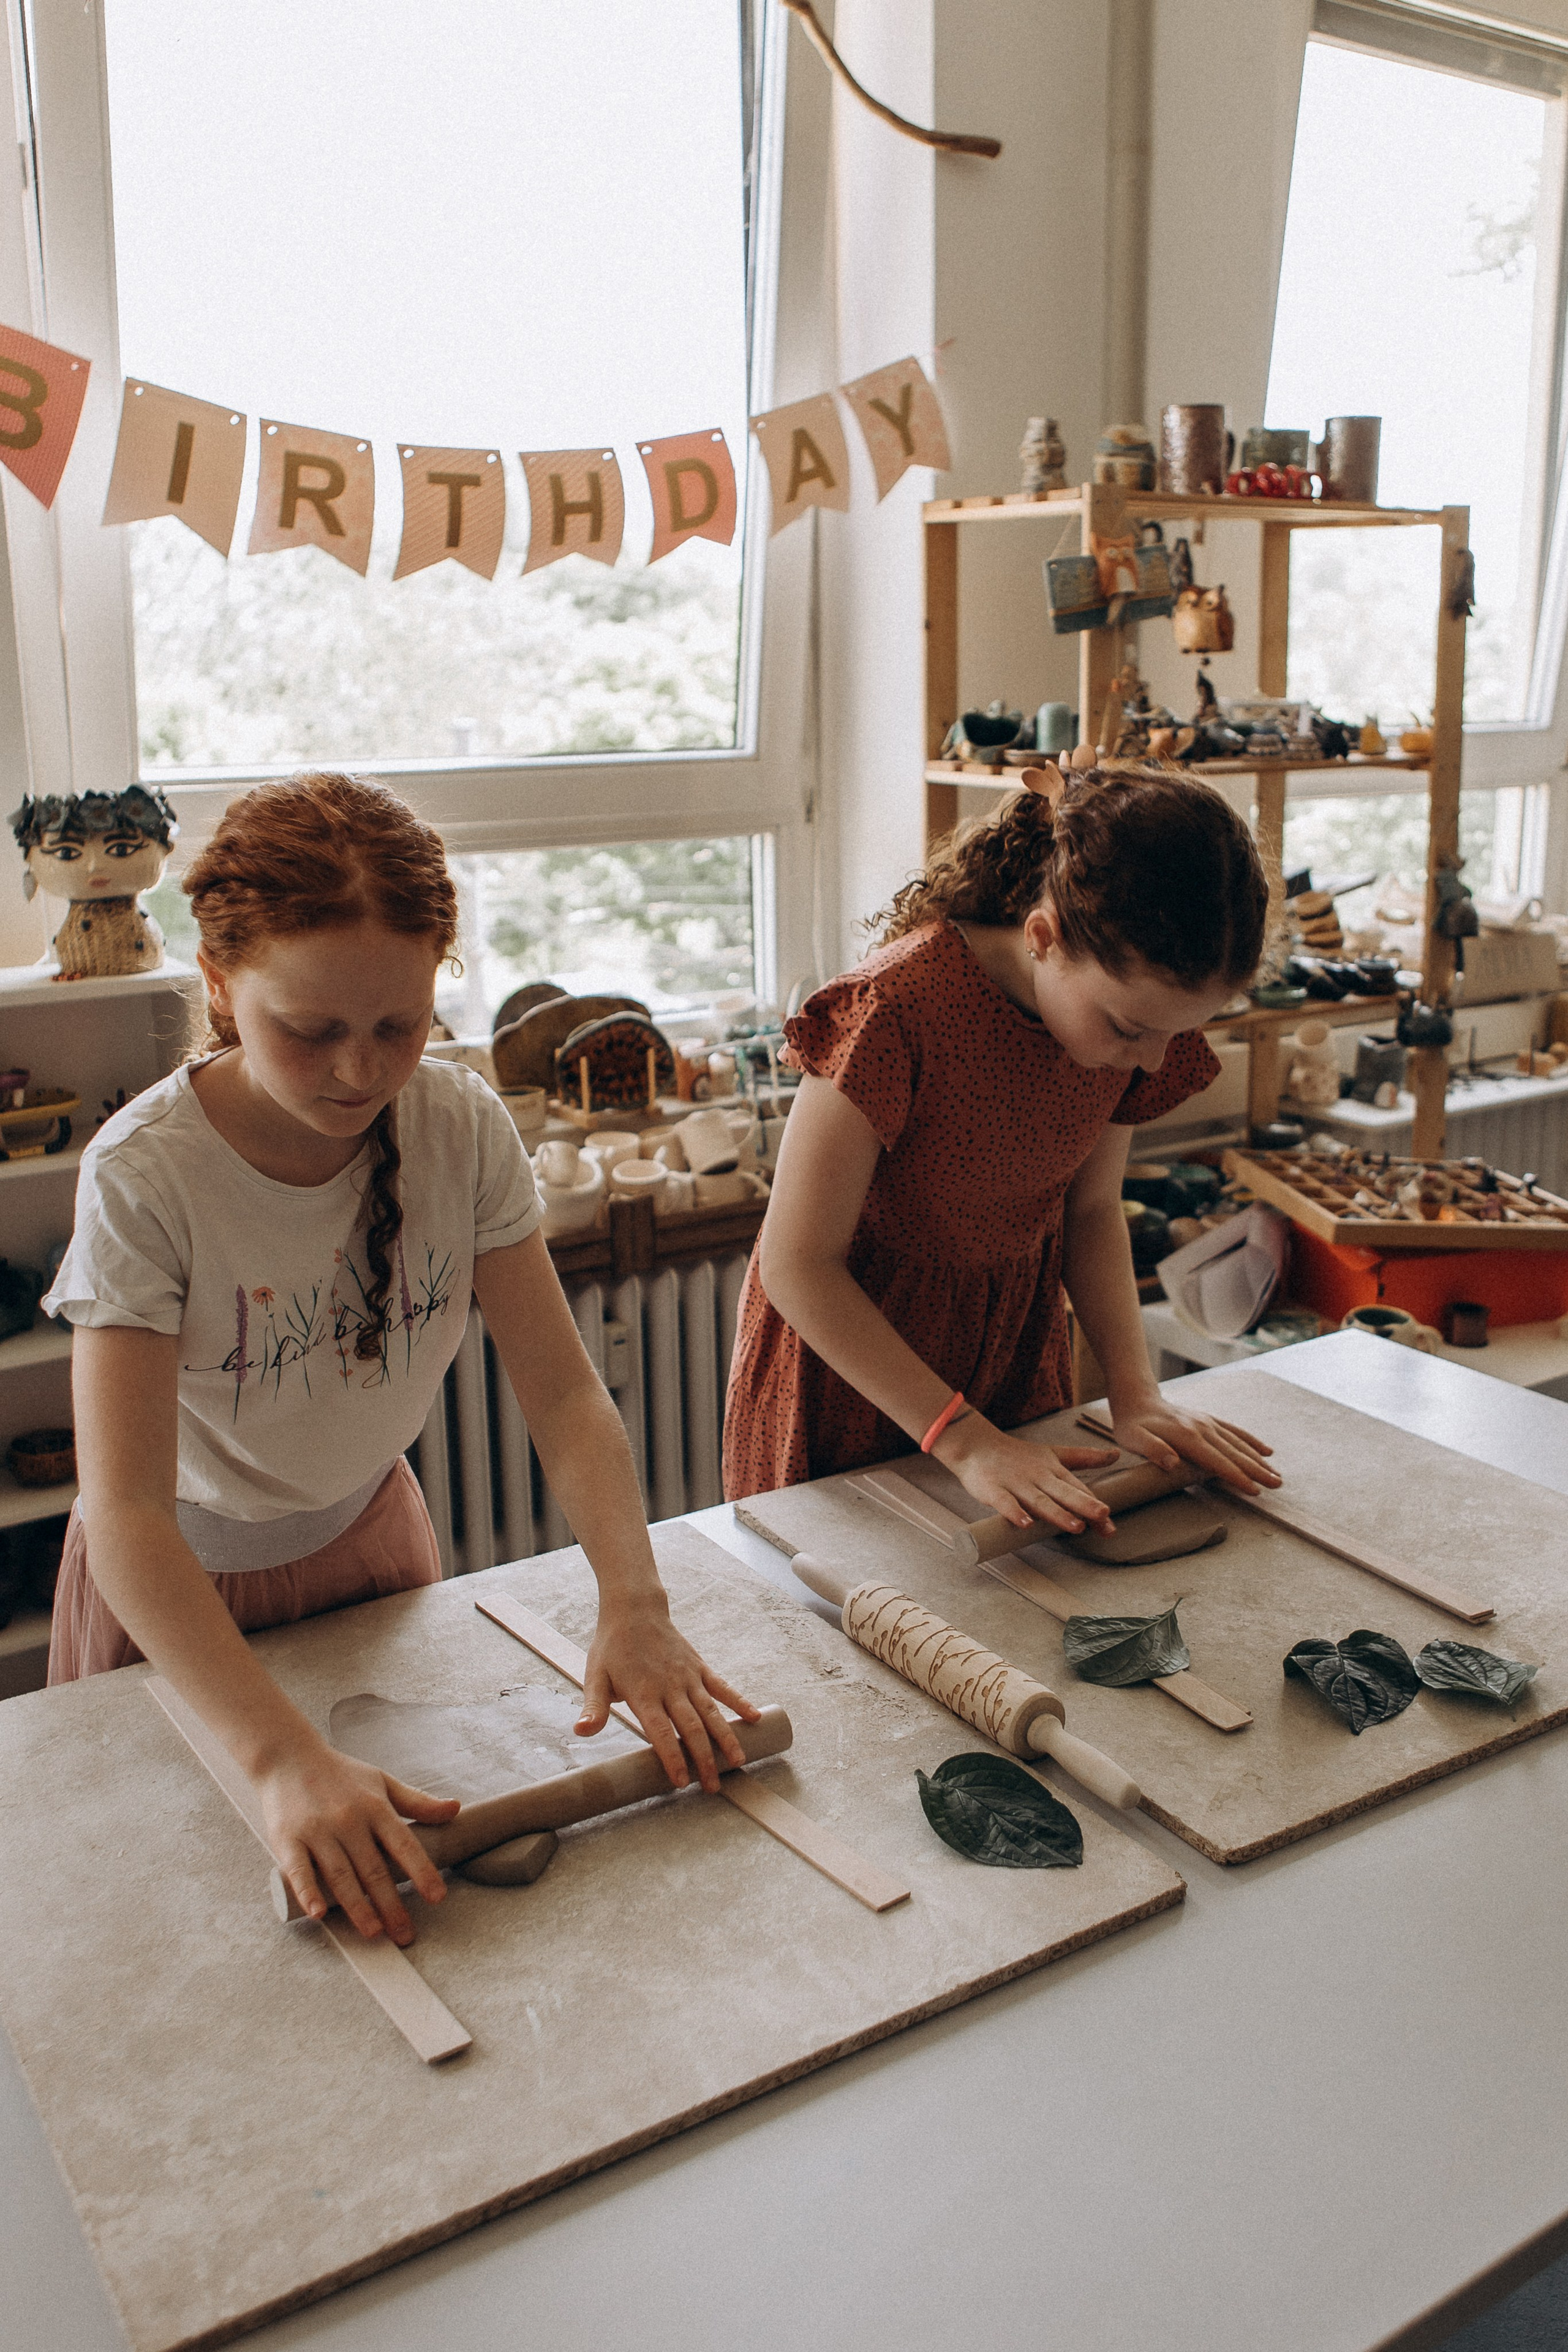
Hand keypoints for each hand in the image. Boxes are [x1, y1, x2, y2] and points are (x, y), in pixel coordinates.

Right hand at [258, 1739, 459, 1945]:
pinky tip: (319, 1914)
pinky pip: (299, 1870)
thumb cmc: (341, 1774)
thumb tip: (455, 1809)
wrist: (288, 1756)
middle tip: (405, 1935)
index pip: (404, 1844)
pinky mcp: (288, 1840)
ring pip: (341, 1875)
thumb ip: (417, 1801)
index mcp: (375, 1807)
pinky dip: (308, 1892)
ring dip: (358, 1907)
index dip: (422, 1871)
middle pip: (374, 1869)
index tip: (437, 1898)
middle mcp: (349, 1820)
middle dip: (392, 1904)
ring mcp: (317, 1831)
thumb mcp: (382, 1782)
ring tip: (374, 1932)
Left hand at [578, 1600, 761, 1793]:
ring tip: (740, 1761)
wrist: (634, 1610)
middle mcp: (670, 1687)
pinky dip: (739, 1701)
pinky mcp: (699, 1667)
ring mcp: (688, 1676)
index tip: (682, 1782)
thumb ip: (593, 1707)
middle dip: (704, 1759)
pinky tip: (754, 1718)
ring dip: (726, 1737)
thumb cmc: (612, 1648)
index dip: (672, 1758)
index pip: (660, 1732)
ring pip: (711, 1711)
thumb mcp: (595, 1677)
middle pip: (691, 1728)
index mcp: (643, 1693)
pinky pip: (722, 1687)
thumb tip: (581, 1731)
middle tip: (713, 1787)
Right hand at [931, 1410, 1120, 1533]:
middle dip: (1083, 1505)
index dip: (1093, 1505)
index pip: (1077, 1489)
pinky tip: (1026, 1524)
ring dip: (1057, 1513)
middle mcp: (1038, 1477)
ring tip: (1075, 1526)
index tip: (1110, 1523)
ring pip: (1039, 1500)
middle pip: (1063, 1492)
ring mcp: (1016, 1483)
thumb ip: (1084, 1457)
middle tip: (1103, 1516)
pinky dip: (1015, 1513)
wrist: (976, 1445)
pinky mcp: (993, 1489)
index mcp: (1053, 1470)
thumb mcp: (1054, 1453)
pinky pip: (1005, 1503)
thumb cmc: (1017, 1455)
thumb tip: (1116, 1455)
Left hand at [1108, 1392, 1279, 1494]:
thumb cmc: (1133, 1424)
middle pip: (1235, 1453)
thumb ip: (1153, 1450)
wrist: (1136, 1399)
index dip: (1236, 1476)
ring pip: (1239, 1443)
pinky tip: (1266, 1451)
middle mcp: (1202, 1428)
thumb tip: (1173, 1463)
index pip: (1217, 1461)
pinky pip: (1234, 1431)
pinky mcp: (1208, 1420)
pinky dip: (1252, 1441)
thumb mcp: (1134, 1439)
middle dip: (1257, 1470)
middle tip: (1278, 1485)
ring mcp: (1207, 1423)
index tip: (1254, 1490)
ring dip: (1259, 1460)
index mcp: (1187, 1437)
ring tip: (1277, 1474)